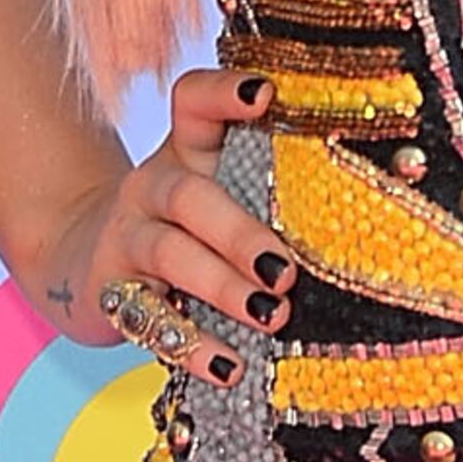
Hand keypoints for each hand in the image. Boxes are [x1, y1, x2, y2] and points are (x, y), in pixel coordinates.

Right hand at [29, 70, 289, 390]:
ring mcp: (128, 239)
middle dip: (240, 233)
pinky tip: (229, 367)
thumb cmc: (188, 229)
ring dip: (222, 285)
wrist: (89, 264)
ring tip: (271, 314)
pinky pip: (150, 320)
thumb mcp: (220, 194)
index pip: (193, 104)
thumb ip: (273, 191)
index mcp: (186, 153)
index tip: (265, 94)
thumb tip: (372, 211)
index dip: (224, 94)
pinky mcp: (112, 293)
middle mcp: (152, 188)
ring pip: (170, 254)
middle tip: (286, 272)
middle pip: (189, 195)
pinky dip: (192, 347)